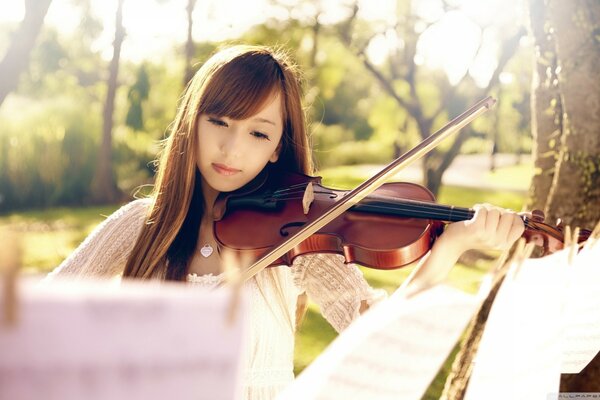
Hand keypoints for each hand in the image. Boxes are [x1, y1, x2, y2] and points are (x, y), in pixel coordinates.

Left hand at [398, 204, 524, 297]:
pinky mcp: (476, 230)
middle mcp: (498, 243)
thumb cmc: (472, 233)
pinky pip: (483, 210)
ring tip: (476, 218)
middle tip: (484, 218)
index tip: (497, 220)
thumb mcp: (494, 230)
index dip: (508, 217)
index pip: (519, 223)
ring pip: (495, 211)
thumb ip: (509, 222)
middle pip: (508, 215)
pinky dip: (477, 209)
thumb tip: (532, 215)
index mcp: (505, 244)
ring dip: (485, 209)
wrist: (451, 243)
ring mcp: (487, 237)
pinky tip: (471, 215)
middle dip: (495, 211)